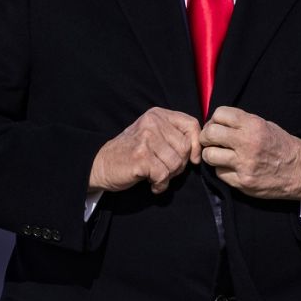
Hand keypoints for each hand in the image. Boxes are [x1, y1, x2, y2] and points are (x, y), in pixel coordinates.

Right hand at [88, 108, 202, 193]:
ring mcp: (145, 139)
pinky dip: (160, 184)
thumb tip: (199, 150)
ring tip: (156, 176)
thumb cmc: (131, 153)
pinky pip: (163, 175)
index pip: (191, 124)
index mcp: (157, 115)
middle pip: (185, 147)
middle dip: (180, 165)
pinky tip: (151, 183)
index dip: (196, 144)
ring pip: (176, 163)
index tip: (191, 159)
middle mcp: (152, 123)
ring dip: (169, 176)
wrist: (101, 165)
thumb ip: (174, 135)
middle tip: (164, 169)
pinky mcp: (140, 157)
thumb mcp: (152, 135)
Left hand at [199, 106, 300, 200]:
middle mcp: (247, 143)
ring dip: (210, 155)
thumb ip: (241, 123)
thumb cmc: (281, 145)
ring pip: (209, 155)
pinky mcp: (243, 181)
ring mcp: (244, 164)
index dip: (215, 120)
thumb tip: (215, 124)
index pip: (219, 114)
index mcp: (253, 125)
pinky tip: (231, 168)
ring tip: (219, 155)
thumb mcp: (265, 126)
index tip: (217, 126)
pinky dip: (222, 170)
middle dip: (206, 137)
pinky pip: (219, 173)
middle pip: (209, 134)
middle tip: (210, 141)